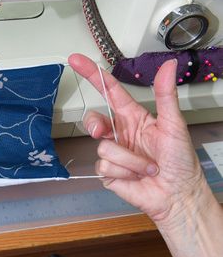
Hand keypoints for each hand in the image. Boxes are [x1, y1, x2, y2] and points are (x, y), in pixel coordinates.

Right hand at [69, 54, 207, 224]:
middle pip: (93, 120)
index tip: (77, 61)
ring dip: (130, 160)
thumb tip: (168, 67)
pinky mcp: (108, 172)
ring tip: (146, 167)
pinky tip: (136, 176)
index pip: (109, 90)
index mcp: (134, 117)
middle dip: (95, 125)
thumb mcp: (174, 125)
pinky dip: (124, 172)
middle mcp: (120, 133)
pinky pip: (105, 166)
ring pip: (104, 147)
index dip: (92, 74)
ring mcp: (113, 153)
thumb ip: (165, 94)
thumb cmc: (180, 162)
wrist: (177, 195)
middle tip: (102, 132)